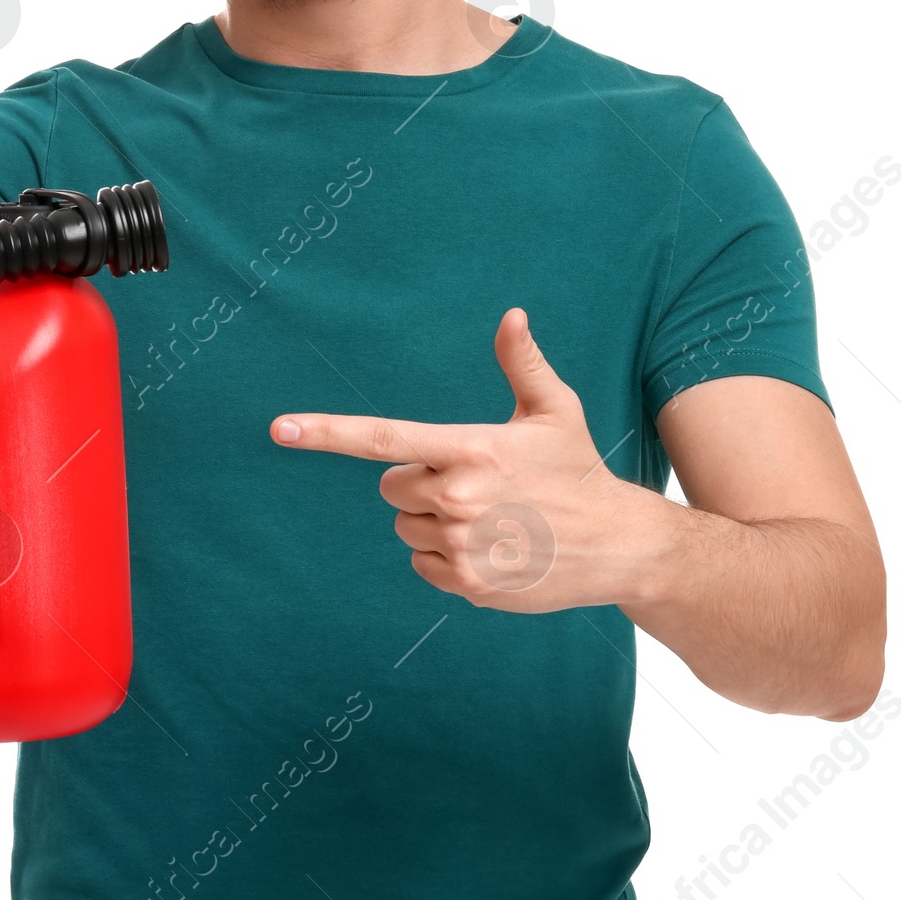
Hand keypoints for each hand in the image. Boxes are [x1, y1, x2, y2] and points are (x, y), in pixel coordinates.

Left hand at [269, 308, 671, 612]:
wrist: (620, 544)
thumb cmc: (578, 470)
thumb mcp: (555, 412)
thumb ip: (523, 364)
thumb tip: (512, 315)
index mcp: (471, 449)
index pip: (383, 438)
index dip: (326, 433)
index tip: (281, 428)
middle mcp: (460, 498)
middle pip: (391, 486)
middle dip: (419, 483)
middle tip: (473, 484)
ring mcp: (463, 545)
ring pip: (407, 526)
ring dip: (434, 521)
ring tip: (491, 518)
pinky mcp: (469, 585)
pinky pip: (424, 564)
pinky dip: (446, 558)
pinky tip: (492, 548)